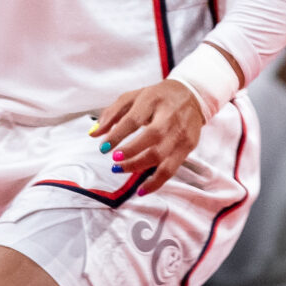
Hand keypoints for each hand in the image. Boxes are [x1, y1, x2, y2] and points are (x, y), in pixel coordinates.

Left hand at [92, 79, 208, 191]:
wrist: (192, 95)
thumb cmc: (158, 97)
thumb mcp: (133, 96)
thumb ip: (112, 114)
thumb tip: (93, 134)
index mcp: (154, 99)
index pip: (134, 119)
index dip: (117, 135)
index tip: (103, 148)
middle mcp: (170, 116)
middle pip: (151, 137)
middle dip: (130, 152)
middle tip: (114, 160)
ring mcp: (181, 132)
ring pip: (161, 156)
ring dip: (137, 167)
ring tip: (120, 169)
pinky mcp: (188, 146)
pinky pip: (171, 169)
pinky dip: (155, 183)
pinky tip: (142, 190)